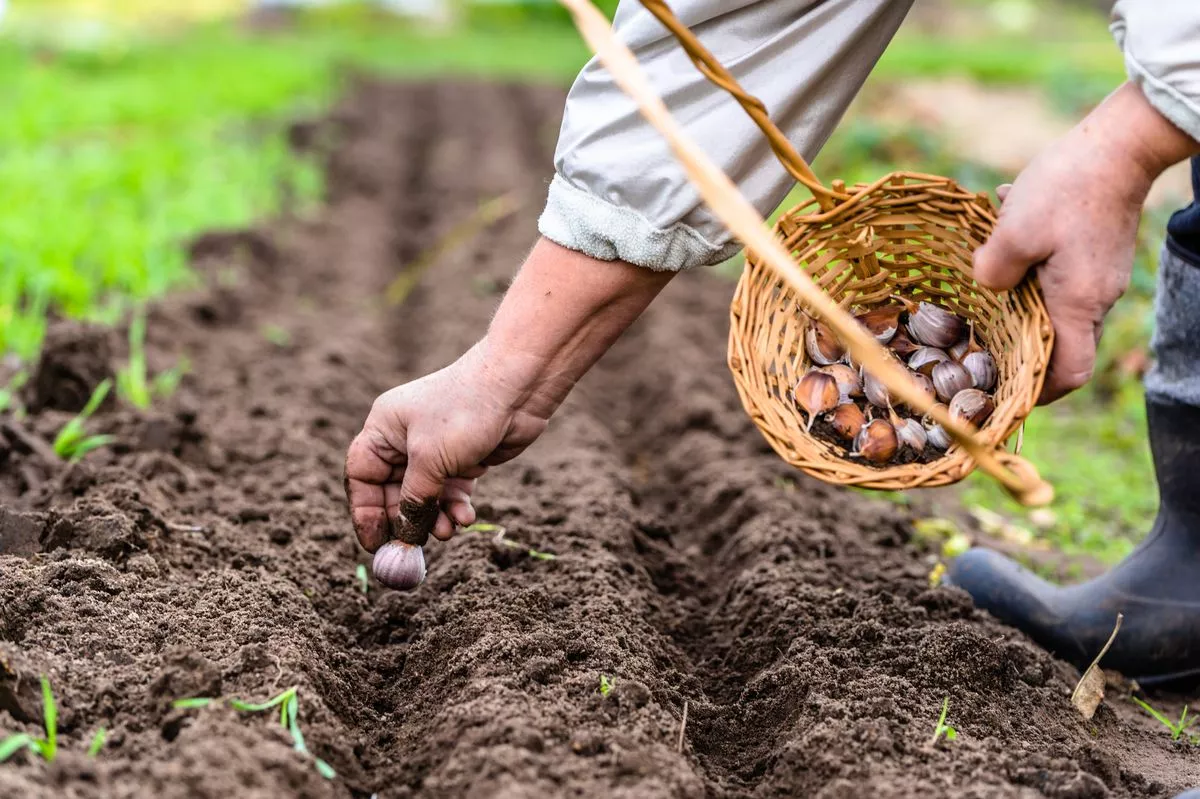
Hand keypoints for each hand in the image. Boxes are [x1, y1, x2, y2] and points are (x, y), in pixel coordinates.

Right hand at [344, 341, 548, 550]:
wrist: (518, 388)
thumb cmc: (465, 412)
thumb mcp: (430, 460)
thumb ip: (414, 500)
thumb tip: (404, 536)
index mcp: (384, 429)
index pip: (362, 476)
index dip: (365, 511)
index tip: (374, 543)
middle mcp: (405, 439)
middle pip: (393, 492)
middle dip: (406, 520)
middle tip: (414, 548)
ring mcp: (435, 450)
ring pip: (425, 497)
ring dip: (434, 518)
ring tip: (448, 531)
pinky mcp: (462, 459)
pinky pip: (450, 493)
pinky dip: (455, 507)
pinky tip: (465, 518)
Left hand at [973, 83, 1199, 403]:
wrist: (1119, 143)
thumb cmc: (1068, 187)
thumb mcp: (1014, 231)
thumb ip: (992, 270)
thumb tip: (984, 287)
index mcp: (1077, 304)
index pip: (1069, 373)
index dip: (1040, 391)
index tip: (1008, 390)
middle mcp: (1097, 298)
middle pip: (1061, 345)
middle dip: (1022, 346)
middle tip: (982, 341)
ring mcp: (1101, 276)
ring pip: (1056, 305)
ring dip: (1020, 295)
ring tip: (990, 267)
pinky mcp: (1097, 253)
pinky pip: (1061, 274)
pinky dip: (1032, 264)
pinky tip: (1008, 228)